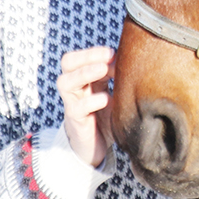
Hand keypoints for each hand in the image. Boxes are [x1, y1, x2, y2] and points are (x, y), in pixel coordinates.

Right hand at [58, 46, 113, 167]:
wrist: (95, 147)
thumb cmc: (106, 117)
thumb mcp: (114, 94)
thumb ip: (119, 79)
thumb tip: (133, 61)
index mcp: (84, 79)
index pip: (80, 56)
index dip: (95, 52)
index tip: (114, 53)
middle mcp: (75, 88)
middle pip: (67, 62)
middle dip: (87, 55)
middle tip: (108, 57)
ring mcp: (73, 103)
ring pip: (65, 82)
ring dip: (85, 73)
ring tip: (103, 69)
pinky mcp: (76, 121)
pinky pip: (76, 108)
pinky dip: (91, 101)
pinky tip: (106, 99)